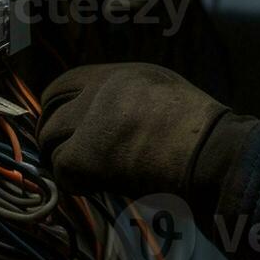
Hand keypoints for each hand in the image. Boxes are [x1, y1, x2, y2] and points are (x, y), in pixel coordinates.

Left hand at [37, 62, 246, 203]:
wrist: (209, 153)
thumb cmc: (200, 133)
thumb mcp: (165, 94)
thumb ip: (129, 98)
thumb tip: (104, 120)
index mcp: (122, 74)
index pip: (66, 82)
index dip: (58, 105)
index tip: (62, 124)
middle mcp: (100, 89)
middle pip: (50, 108)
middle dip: (52, 133)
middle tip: (63, 154)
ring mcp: (89, 119)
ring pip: (50, 140)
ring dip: (64, 160)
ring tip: (89, 173)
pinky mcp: (84, 152)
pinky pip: (61, 170)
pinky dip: (76, 183)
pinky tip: (99, 185)